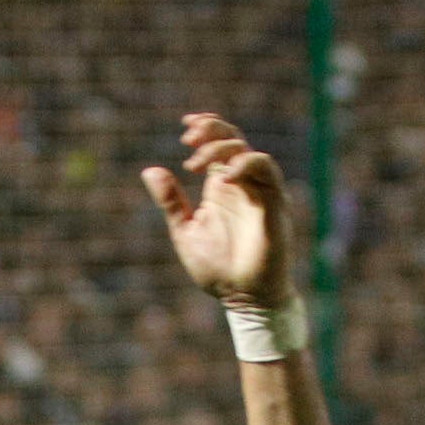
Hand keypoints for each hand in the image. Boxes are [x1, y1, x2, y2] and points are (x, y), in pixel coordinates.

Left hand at [141, 113, 302, 309]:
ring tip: (198, 161)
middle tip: (188, 139)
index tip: (186, 125)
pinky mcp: (274, 204)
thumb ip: (171, 202)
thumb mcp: (185, 231)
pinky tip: (225, 175)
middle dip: (212, 131)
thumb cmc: (217, 268)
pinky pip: (267, 172)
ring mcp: (260, 192)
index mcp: (221, 186)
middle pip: (234, 140)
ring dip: (224, 147)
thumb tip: (150, 171)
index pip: (218, 145)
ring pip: (249, 151)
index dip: (206, 127)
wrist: (242, 298)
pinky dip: (247, 165)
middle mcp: (242, 184)